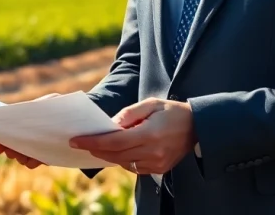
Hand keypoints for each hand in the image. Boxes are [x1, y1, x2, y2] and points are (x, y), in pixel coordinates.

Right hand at [0, 92, 60, 168]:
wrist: (78, 119)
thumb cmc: (61, 106)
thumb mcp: (50, 102)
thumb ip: (37, 106)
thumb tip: (18, 112)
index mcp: (25, 122)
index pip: (8, 132)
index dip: (0, 141)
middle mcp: (28, 136)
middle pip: (12, 146)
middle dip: (9, 150)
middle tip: (10, 151)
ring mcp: (36, 146)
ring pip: (21, 156)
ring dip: (19, 157)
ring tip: (21, 155)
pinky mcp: (46, 155)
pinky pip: (35, 161)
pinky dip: (32, 161)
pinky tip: (33, 160)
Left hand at [68, 97, 195, 174]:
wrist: (198, 127)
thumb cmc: (172, 111)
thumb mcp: (150, 104)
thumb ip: (129, 114)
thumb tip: (110, 126)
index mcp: (149, 134)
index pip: (114, 142)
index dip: (93, 142)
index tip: (76, 140)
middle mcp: (152, 152)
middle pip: (115, 155)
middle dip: (96, 149)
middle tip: (82, 143)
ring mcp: (156, 163)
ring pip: (123, 163)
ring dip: (109, 155)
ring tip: (98, 145)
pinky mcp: (159, 169)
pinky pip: (134, 167)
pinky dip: (124, 159)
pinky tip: (120, 150)